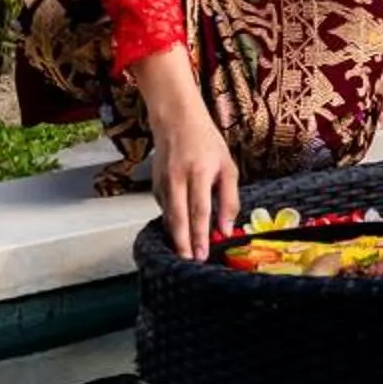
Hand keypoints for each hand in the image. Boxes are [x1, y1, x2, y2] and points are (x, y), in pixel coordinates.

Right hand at [133, 51, 237, 258]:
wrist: (176, 121)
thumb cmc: (207, 143)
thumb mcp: (227, 167)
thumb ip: (229, 199)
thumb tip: (225, 229)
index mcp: (199, 173)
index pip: (199, 210)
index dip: (200, 235)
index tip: (202, 254)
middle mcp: (177, 179)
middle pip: (178, 218)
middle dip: (183, 243)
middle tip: (189, 263)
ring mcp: (162, 182)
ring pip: (167, 216)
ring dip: (175, 237)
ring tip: (184, 255)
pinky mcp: (154, 185)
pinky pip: (164, 208)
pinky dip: (171, 222)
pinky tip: (179, 233)